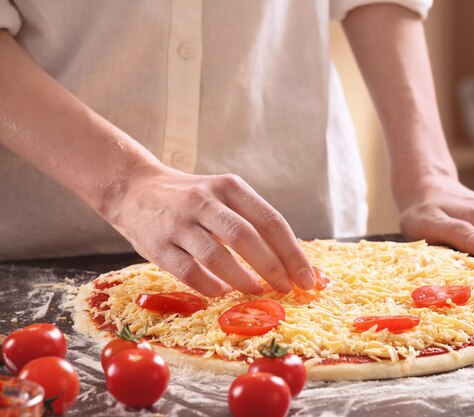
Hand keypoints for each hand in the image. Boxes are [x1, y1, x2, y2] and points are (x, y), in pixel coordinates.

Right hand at [101, 165, 316, 295]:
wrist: (134, 189)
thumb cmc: (192, 199)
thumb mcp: (224, 196)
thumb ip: (253, 222)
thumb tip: (292, 261)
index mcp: (229, 186)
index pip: (270, 220)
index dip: (292, 253)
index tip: (308, 278)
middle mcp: (204, 201)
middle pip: (246, 237)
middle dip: (272, 267)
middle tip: (286, 289)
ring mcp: (179, 223)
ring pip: (216, 256)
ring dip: (242, 279)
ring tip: (257, 292)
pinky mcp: (157, 246)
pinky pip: (188, 272)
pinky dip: (210, 286)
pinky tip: (222, 292)